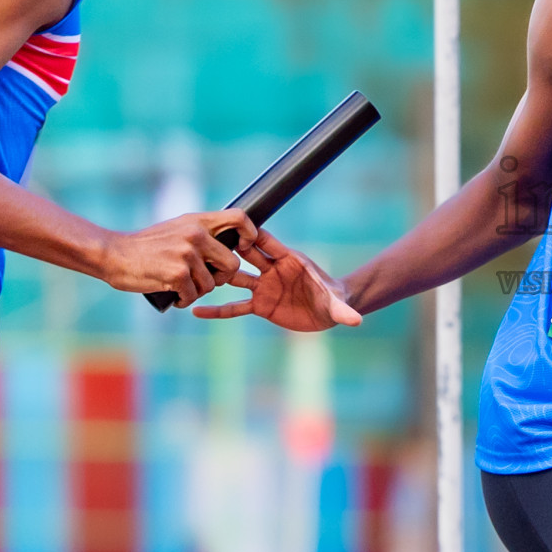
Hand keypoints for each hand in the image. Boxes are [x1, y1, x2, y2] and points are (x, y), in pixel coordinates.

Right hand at [99, 209, 256, 307]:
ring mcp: (187, 255)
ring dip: (198, 291)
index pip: (240, 218)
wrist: (114, 254)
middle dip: (221, 278)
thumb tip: (231, 242)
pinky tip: (174, 295)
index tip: (244, 247)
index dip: (250, 233)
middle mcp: (196, 235)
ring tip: (182, 286)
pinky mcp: (178, 275)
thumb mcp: (177, 228)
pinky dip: (184, 300)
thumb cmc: (147, 245)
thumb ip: (201, 232)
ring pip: (212, 284)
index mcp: (198, 221)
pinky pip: (193, 296)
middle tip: (206, 280)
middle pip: (232, 264)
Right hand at [192, 230, 361, 331]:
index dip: (251, 236)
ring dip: (218, 276)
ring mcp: (264, 287)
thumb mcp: (337, 305)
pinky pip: (235, 308)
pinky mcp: (260, 305)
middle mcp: (272, 270)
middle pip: (246, 256)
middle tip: (203, 245)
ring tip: (194, 274)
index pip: (267, 242)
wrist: (328, 311)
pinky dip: (217, 310)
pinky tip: (197, 311)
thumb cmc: (333, 298)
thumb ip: (344, 312)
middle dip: (228, 250)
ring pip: (236, 279)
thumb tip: (357, 321)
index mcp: (289, 259)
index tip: (231, 229)